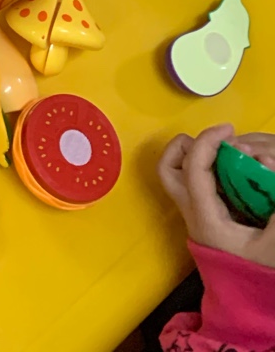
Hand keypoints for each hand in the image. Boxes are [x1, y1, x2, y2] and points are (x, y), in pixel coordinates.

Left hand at [159, 124, 274, 267]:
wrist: (246, 303)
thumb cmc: (257, 275)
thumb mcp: (272, 247)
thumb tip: (270, 169)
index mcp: (206, 217)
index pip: (194, 169)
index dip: (207, 142)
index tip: (228, 130)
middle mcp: (192, 212)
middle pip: (168, 168)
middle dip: (187, 145)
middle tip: (219, 138)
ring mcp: (194, 212)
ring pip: (177, 173)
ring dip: (197, 154)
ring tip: (228, 150)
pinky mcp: (204, 214)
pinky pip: (196, 181)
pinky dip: (208, 166)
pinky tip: (233, 167)